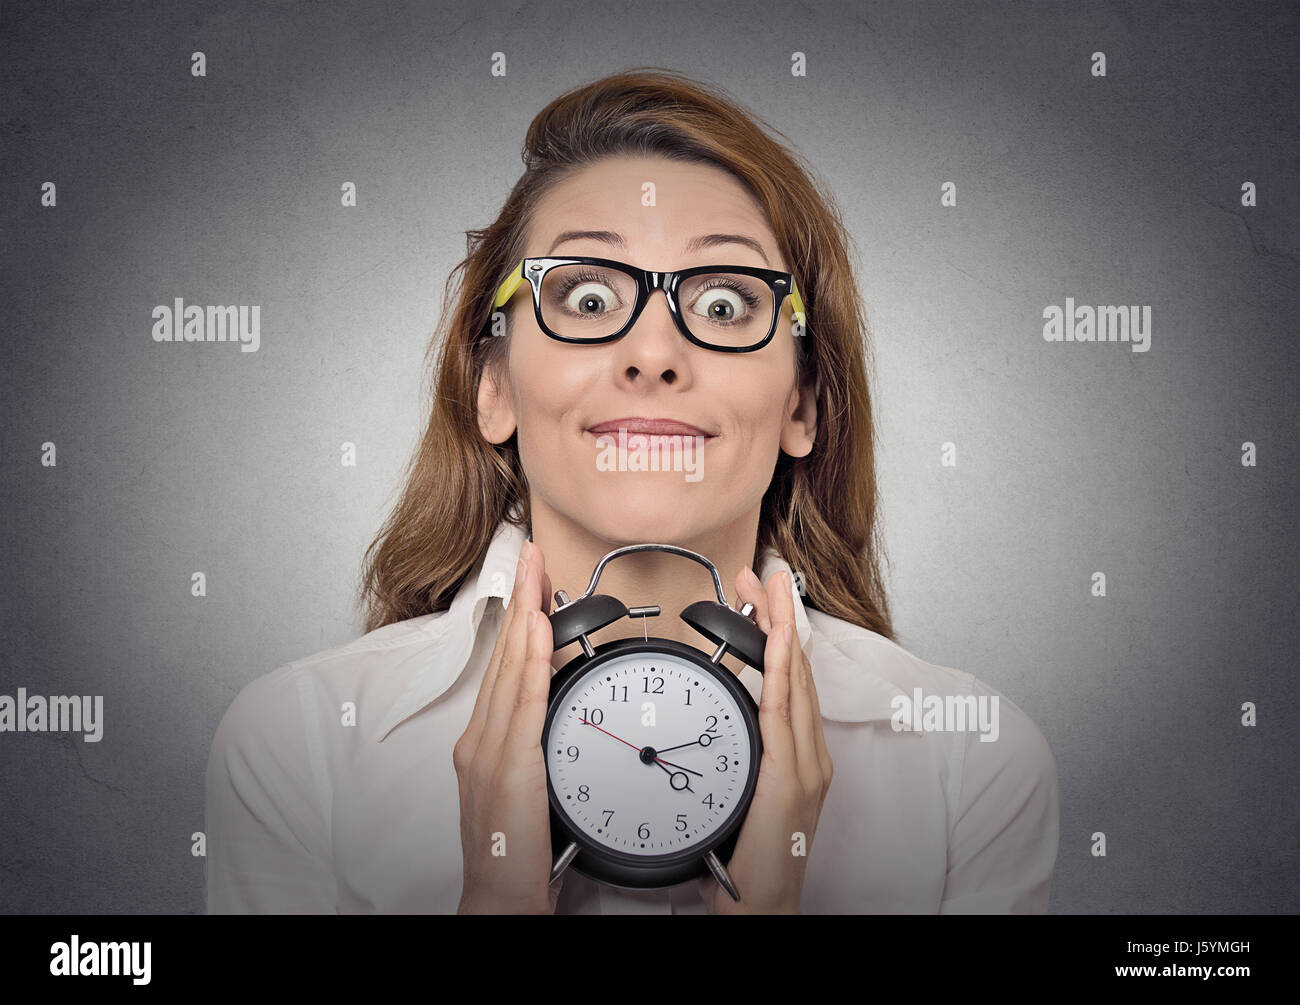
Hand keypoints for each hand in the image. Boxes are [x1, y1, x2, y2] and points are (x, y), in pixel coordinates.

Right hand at [452, 539, 558, 913]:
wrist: (497, 894)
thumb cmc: (512, 848)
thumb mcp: (520, 784)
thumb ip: (530, 743)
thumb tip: (553, 710)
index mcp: (483, 740)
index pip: (503, 664)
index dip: (518, 617)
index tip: (533, 580)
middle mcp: (479, 738)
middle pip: (503, 655)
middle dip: (520, 600)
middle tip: (531, 554)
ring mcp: (488, 750)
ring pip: (510, 669)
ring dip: (525, 615)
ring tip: (536, 573)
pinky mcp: (507, 765)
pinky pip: (523, 702)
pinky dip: (531, 661)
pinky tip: (538, 630)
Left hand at [696, 566, 833, 913]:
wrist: (763, 903)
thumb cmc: (747, 856)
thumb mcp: (740, 789)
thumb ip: (737, 751)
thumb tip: (709, 724)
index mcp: (796, 753)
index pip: (786, 678)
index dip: (776, 631)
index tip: (759, 594)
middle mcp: (809, 753)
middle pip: (796, 670)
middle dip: (781, 617)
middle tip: (763, 574)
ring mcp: (807, 766)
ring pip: (795, 684)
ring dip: (782, 631)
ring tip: (771, 591)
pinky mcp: (795, 781)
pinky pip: (784, 718)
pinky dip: (780, 677)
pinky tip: (774, 648)